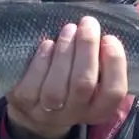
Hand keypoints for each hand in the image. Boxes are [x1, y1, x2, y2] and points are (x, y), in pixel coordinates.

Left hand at [5, 16, 128, 138]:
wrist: (35, 108)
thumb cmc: (71, 81)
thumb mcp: (92, 77)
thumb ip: (100, 60)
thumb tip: (100, 31)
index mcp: (98, 108)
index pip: (114, 92)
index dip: (114, 64)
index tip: (108, 38)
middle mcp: (75, 114)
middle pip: (83, 84)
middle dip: (87, 48)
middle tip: (88, 23)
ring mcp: (48, 112)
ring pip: (56, 87)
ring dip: (64, 52)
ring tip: (69, 29)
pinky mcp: (24, 104)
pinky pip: (32, 85)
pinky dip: (41, 61)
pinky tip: (48, 44)